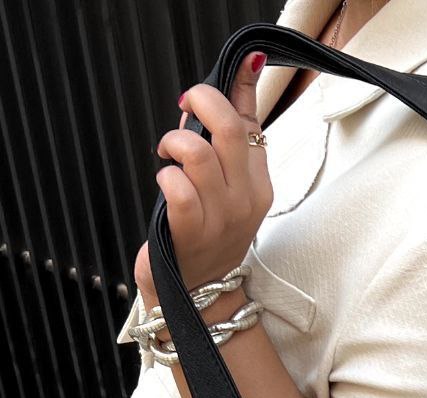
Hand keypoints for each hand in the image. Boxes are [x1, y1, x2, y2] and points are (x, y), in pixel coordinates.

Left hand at [133, 50, 271, 305]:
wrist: (200, 294)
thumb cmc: (206, 235)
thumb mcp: (227, 186)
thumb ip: (228, 137)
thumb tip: (234, 79)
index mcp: (258, 183)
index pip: (252, 120)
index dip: (239, 84)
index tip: (231, 70)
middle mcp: (246, 198)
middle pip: (227, 126)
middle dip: (198, 101)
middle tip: (183, 110)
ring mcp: (220, 217)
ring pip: (196, 153)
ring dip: (173, 144)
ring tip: (169, 156)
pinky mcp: (191, 231)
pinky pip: (176, 185)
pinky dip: (164, 176)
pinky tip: (165, 184)